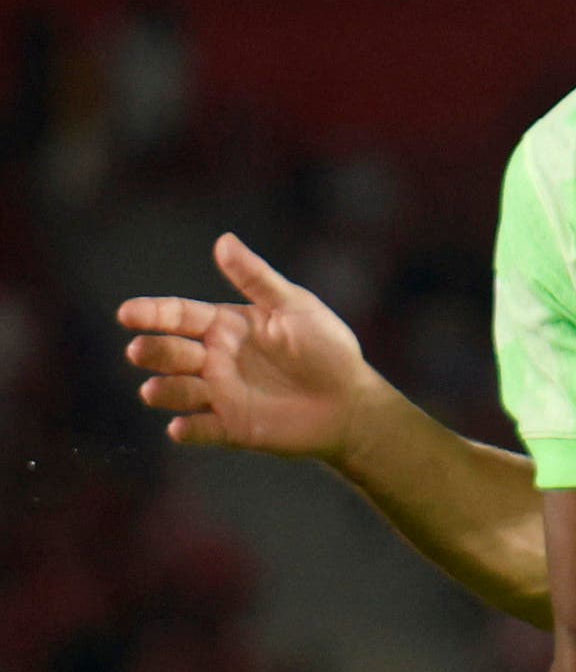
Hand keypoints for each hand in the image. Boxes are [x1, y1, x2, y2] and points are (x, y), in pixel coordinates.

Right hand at [118, 232, 378, 462]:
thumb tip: (223, 240)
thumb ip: (256, 279)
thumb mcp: (293, 306)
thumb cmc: (327, 348)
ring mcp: (221, 394)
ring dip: (164, 391)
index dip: (152, 313)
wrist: (351, 400)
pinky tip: (180, 427)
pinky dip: (188, 430)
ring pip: (178, 391)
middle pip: (170, 353)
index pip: (178, 315)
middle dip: (153, 351)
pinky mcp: (233, 427)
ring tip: (154, 389)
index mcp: (225, 326)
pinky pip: (202, 430)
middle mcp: (215, 359)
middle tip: (140, 350)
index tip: (127, 313)